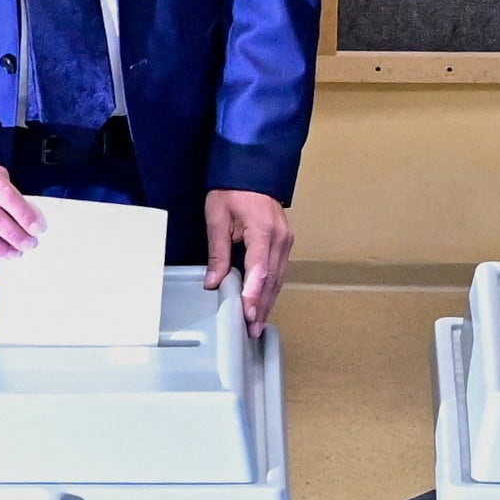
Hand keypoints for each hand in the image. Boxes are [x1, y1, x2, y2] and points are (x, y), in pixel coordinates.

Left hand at [203, 189, 291, 335]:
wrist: (251, 170)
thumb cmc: (232, 189)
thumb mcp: (217, 217)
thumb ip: (217, 251)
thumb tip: (213, 281)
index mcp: (263, 229)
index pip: (260, 268)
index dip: (254, 293)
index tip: (248, 312)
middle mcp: (280, 237)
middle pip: (272, 279)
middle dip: (262, 305)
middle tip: (252, 329)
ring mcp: (286, 240)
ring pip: (279, 277)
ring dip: (268, 301)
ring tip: (258, 324)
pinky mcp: (284, 242)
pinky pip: (279, 270)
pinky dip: (271, 288)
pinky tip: (264, 303)